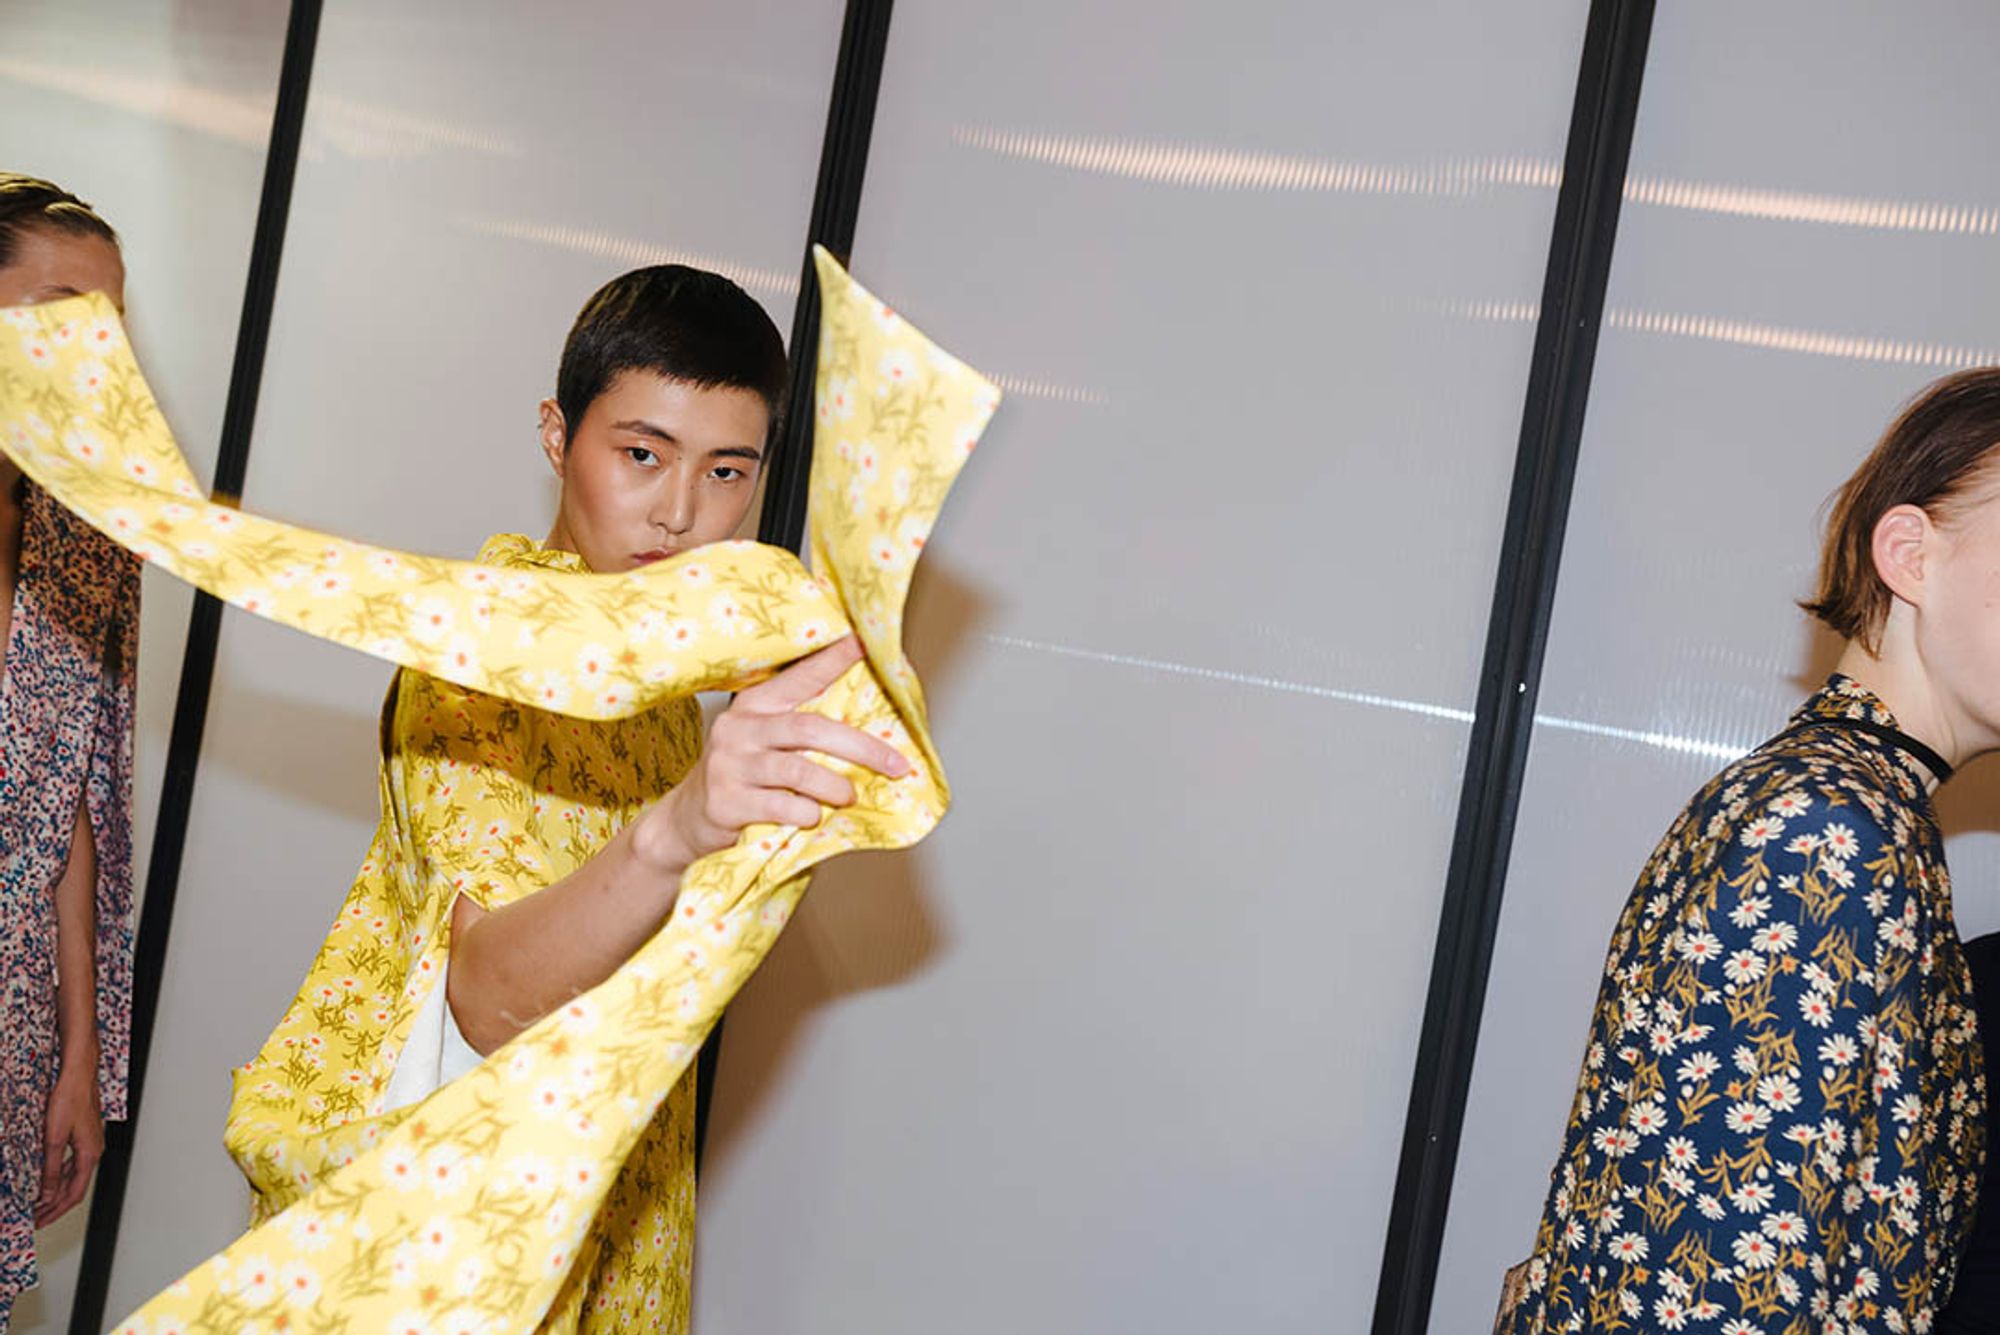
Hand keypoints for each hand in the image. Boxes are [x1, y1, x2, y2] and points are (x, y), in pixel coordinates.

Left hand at [36, 1059, 101, 1226]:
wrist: (78, 1074)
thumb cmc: (70, 1099)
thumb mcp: (54, 1138)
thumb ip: (51, 1169)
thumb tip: (47, 1193)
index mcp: (89, 1154)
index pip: (73, 1194)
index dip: (55, 1211)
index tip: (39, 1221)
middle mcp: (93, 1151)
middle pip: (75, 1188)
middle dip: (55, 1206)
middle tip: (37, 1217)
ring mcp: (90, 1143)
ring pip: (74, 1176)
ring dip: (57, 1192)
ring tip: (40, 1203)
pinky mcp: (83, 1135)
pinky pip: (72, 1163)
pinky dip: (59, 1176)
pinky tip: (48, 1178)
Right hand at [636, 637, 909, 871]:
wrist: (687, 820)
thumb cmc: (743, 777)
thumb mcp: (764, 743)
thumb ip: (802, 732)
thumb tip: (869, 731)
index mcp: (755, 705)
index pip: (802, 677)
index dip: (833, 660)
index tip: (865, 641)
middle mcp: (739, 728)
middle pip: (810, 729)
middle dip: (861, 747)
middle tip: (897, 765)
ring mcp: (729, 765)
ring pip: (797, 771)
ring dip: (834, 785)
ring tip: (850, 796)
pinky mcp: (726, 802)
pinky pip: (781, 806)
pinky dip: (806, 813)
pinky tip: (811, 817)